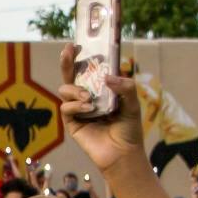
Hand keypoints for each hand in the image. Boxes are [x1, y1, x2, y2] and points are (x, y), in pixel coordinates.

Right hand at [55, 43, 143, 170]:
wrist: (123, 154)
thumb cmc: (129, 129)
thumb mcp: (133, 104)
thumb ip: (125, 87)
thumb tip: (106, 77)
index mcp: (101, 89)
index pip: (90, 68)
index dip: (83, 55)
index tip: (78, 43)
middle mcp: (87, 96)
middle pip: (71, 74)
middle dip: (67, 61)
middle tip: (68, 50)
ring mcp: (78, 108)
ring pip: (65, 89)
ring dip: (75, 89)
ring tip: (88, 97)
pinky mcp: (72, 122)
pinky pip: (66, 107)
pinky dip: (75, 105)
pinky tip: (88, 109)